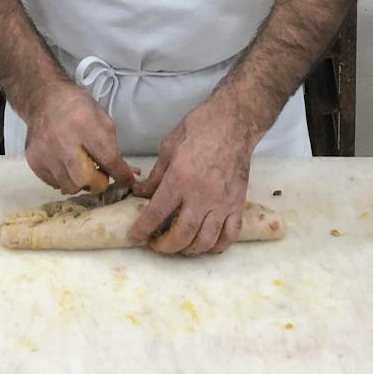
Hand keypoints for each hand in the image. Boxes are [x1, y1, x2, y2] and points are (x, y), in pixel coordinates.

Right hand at [23, 80, 127, 194]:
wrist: (44, 99)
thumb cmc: (78, 108)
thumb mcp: (102, 120)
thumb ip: (112, 147)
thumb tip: (125, 174)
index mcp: (85, 125)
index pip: (108, 159)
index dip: (121, 174)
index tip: (127, 180)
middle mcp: (63, 141)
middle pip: (85, 179)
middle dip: (98, 182)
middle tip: (100, 175)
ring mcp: (45, 153)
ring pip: (69, 185)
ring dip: (80, 182)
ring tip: (82, 170)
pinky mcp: (34, 161)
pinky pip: (54, 183)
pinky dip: (64, 179)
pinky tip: (66, 166)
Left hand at [129, 96, 253, 255]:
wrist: (233, 123)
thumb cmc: (199, 129)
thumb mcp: (169, 147)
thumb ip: (155, 176)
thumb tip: (140, 194)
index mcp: (180, 179)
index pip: (156, 213)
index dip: (142, 229)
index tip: (134, 236)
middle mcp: (201, 196)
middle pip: (182, 234)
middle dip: (165, 246)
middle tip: (156, 244)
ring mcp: (222, 202)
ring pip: (205, 240)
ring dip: (189, 250)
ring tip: (179, 247)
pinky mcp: (237, 204)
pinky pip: (230, 234)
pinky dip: (218, 246)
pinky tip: (207, 246)